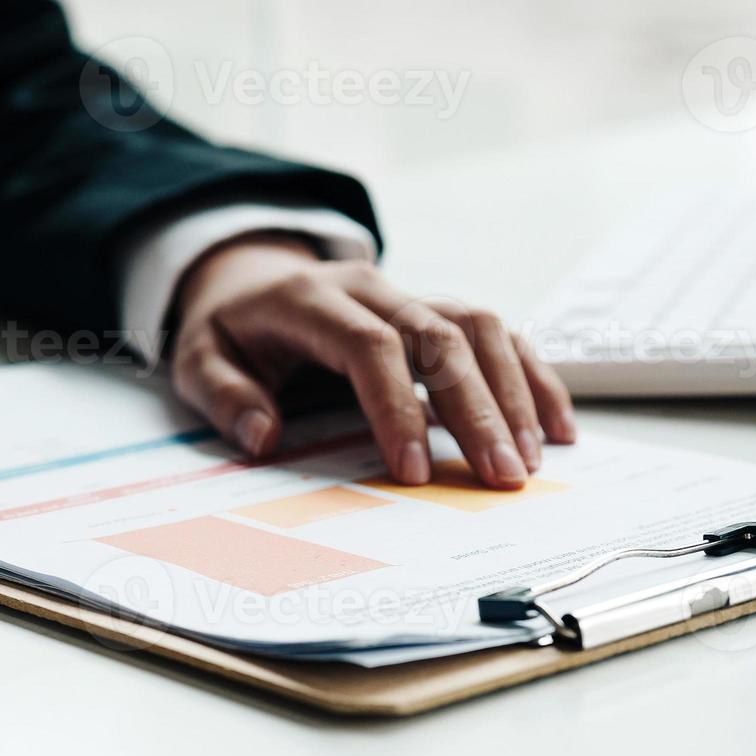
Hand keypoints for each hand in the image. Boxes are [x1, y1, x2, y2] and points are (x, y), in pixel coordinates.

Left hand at [168, 234, 574, 489]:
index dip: (397, 407)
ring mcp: (409, 294)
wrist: (248, 280)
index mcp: (309, 299)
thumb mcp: (199, 361)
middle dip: (476, 409)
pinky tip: (556, 427)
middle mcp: (369, 288)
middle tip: (501, 476)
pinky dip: (531, 375)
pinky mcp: (435, 310)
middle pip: (439, 336)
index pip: (368, 346)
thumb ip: (225, 397)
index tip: (416, 472)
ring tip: (531, 460)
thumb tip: (261, 438)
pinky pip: (498, 332)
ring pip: (479, 327)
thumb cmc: (231, 332)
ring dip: (513, 392)